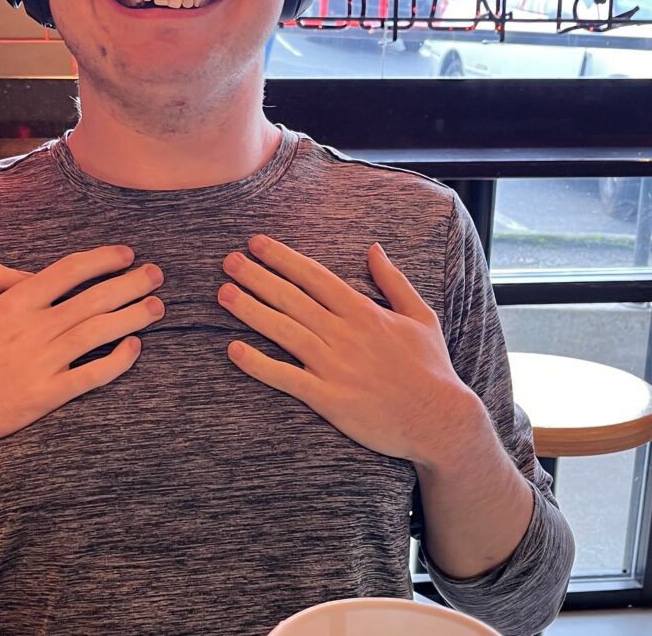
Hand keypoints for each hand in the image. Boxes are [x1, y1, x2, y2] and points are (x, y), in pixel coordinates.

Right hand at [0, 245, 163, 450]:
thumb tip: (27, 274)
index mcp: (15, 302)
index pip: (69, 271)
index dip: (102, 259)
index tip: (126, 254)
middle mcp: (34, 328)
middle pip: (93, 298)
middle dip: (130, 283)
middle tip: (157, 274)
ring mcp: (42, 362)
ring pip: (98, 332)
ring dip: (132, 316)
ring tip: (158, 306)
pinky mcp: (45, 395)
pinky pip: (90, 376)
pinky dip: (116, 361)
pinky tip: (135, 347)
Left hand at [218, 235, 473, 465]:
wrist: (441, 422)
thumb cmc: (431, 369)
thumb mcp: (421, 316)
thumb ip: (393, 281)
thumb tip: (374, 248)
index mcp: (364, 311)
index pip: (314, 276)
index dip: (282, 258)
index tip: (255, 243)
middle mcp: (345, 334)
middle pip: (292, 298)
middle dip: (257, 276)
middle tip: (228, 260)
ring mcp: (335, 366)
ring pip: (284, 331)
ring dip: (250, 310)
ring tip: (223, 293)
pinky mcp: (329, 399)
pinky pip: (286, 378)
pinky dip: (259, 364)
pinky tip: (233, 350)